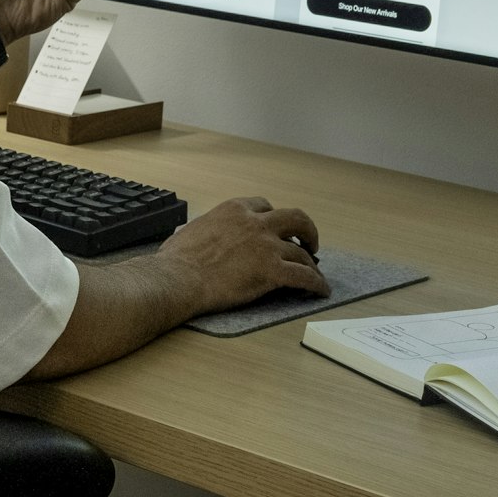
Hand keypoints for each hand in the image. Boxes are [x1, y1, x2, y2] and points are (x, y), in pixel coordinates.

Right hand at [155, 195, 328, 314]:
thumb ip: (209, 229)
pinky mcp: (272, 270)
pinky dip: (316, 283)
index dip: (275, 218)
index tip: (277, 229)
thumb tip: (203, 237)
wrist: (177, 278)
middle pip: (295, 219)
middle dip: (307, 231)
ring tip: (315, 273)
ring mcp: (266, 245)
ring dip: (311, 263)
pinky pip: (304, 276)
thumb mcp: (193, 229)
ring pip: (302, 252)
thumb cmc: (177, 260)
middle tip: (310, 243)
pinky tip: (320, 290)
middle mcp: (254, 223)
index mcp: (235, 210)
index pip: (265, 206)